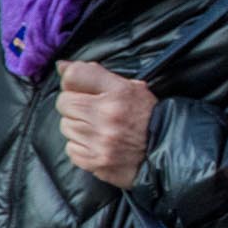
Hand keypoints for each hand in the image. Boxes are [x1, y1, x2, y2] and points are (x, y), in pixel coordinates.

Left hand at [56, 61, 154, 188]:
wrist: (167, 150)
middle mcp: (108, 115)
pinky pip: (71, 149)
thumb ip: (94, 74)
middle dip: (74, 106)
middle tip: (92, 111)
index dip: (72, 82)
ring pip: (66, 127)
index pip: (75, 76)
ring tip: (99, 129)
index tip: (79, 88)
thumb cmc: (146, 116)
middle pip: (64, 103)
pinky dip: (81, 147)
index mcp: (120, 93)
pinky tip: (98, 144)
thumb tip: (61, 65)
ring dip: (78, 127)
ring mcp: (101, 141)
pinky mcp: (96, 161)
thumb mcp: (130, 87)